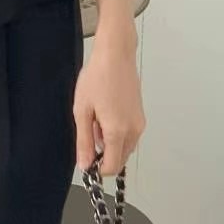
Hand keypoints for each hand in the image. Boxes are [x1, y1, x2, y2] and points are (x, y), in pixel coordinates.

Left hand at [72, 28, 144, 175]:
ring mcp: (139, 123)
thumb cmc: (98, 77)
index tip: (87, 160)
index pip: (112, 167)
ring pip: (125, 147)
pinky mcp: (140, 116)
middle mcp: (133, 130)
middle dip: (104, 154)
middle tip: (90, 132)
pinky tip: (106, 114)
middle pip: (120, 159)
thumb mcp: (82, 111)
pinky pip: (129, 135)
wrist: (116, 55)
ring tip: (98, 119)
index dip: (98, 168)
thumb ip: (84, 141)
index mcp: (118, 131)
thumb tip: (85, 164)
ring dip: (110, 143)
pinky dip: (117, 133)